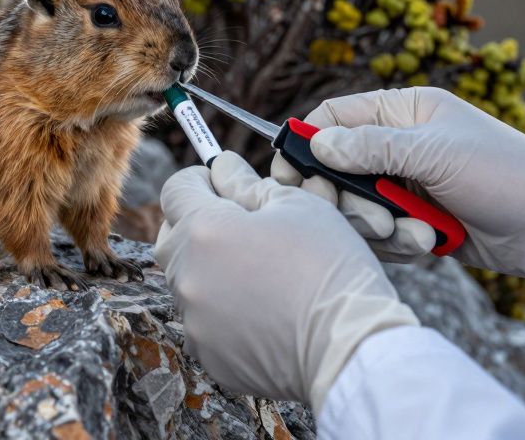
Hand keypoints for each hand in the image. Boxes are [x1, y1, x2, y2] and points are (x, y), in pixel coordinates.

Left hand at [155, 154, 418, 409]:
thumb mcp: (298, 207)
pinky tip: (262, 310)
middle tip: (239, 227)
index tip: (222, 184)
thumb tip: (225, 169)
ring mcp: (194, 320)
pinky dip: (223, 311)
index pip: (175, 190)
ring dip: (211, 270)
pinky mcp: (209, 356)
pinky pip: (204, 322)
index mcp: (204, 230)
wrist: (350, 350)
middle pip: (173, 238)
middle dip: (197, 225)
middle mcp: (187, 276)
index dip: (199, 180)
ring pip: (188, 282)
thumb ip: (249, 185)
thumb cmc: (329, 269)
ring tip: (258, 273)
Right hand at [272, 87, 524, 302]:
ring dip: (378, 226)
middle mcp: (398, 147)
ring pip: (354, 208)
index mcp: (402, 113)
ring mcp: (405, 186)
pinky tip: (432, 242)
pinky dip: (399, 243)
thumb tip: (315, 143)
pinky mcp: (413, 222)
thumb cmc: (504, 175)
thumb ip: (369, 147)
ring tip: (416, 231)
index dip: (306, 144)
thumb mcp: (434, 154)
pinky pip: (379, 236)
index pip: (332, 117)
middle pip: (334, 170)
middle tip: (370, 215)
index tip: (292, 176)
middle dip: (346, 198)